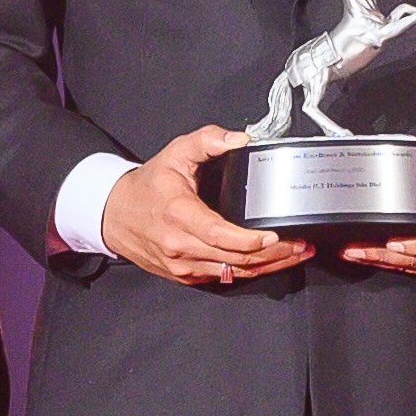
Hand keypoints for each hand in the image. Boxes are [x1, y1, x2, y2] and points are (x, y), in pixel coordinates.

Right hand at [100, 124, 308, 287]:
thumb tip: (238, 139)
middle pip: (236, 258)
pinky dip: (249, 271)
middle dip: (273, 254)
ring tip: (295, 255)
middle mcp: (181, 246)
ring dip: (268, 266)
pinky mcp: (186, 276)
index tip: (276, 235)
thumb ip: (207, 140)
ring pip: (233, 273)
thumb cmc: (146, 187)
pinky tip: (270, 263)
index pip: (221, 235)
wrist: (115, 215)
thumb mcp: (174, 153)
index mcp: (180, 215)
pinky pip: (223, 277)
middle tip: (301, 245)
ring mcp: (183, 265)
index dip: (252, 240)